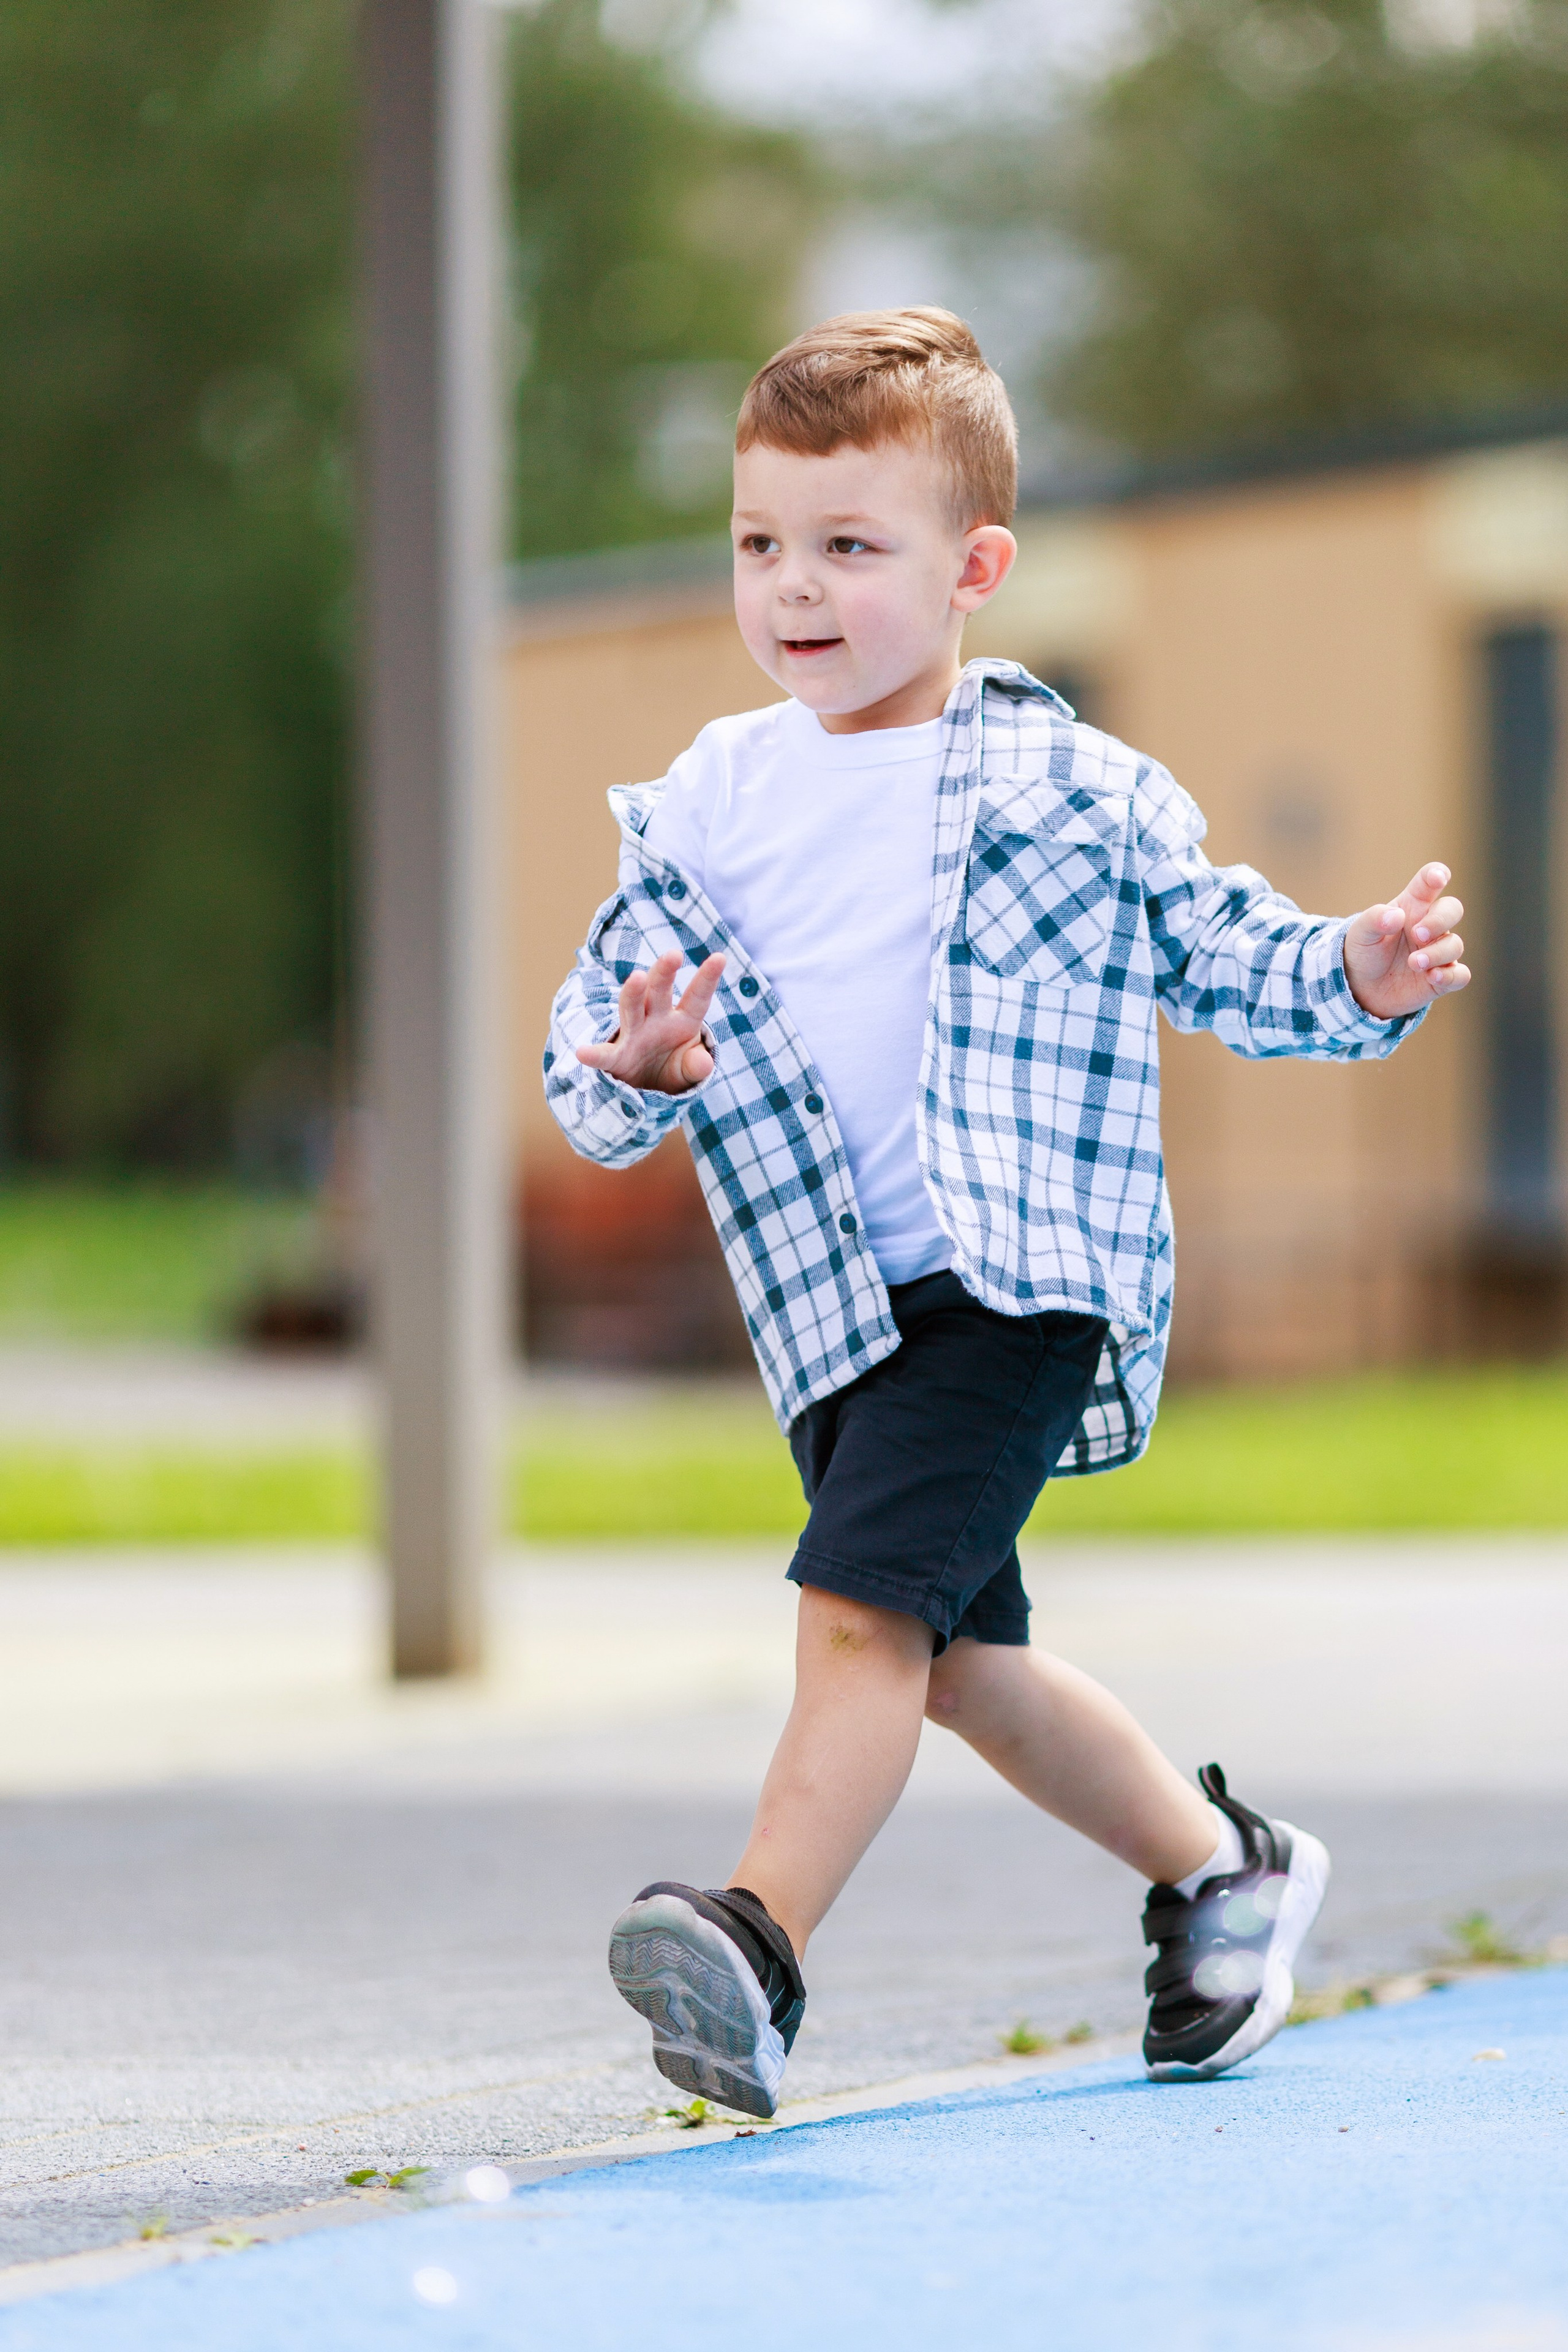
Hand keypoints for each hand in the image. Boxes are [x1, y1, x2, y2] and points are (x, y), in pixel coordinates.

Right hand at [575, 950, 725, 1093]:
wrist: (647, 1088)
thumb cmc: (672, 1067)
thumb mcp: (689, 1069)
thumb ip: (696, 1065)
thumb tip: (702, 1063)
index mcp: (682, 1020)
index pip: (696, 997)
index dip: (707, 979)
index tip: (720, 958)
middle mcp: (656, 1019)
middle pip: (659, 992)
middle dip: (664, 973)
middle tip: (674, 955)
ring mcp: (634, 1034)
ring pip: (632, 1008)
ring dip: (634, 993)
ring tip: (637, 978)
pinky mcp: (616, 1057)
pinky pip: (605, 1054)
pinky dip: (594, 1054)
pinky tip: (583, 1053)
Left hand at [1342, 863, 1469, 1020]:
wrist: (1361, 987)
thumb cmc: (1365, 951)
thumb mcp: (1360, 933)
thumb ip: (1375, 919)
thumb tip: (1397, 916)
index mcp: (1411, 906)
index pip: (1428, 882)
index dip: (1437, 874)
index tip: (1438, 878)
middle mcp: (1429, 926)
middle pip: (1452, 910)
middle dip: (1440, 920)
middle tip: (1418, 934)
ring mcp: (1438, 951)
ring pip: (1455, 945)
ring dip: (1437, 953)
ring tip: (1413, 963)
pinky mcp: (1442, 977)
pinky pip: (1460, 975)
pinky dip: (1450, 976)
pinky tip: (1433, 976)